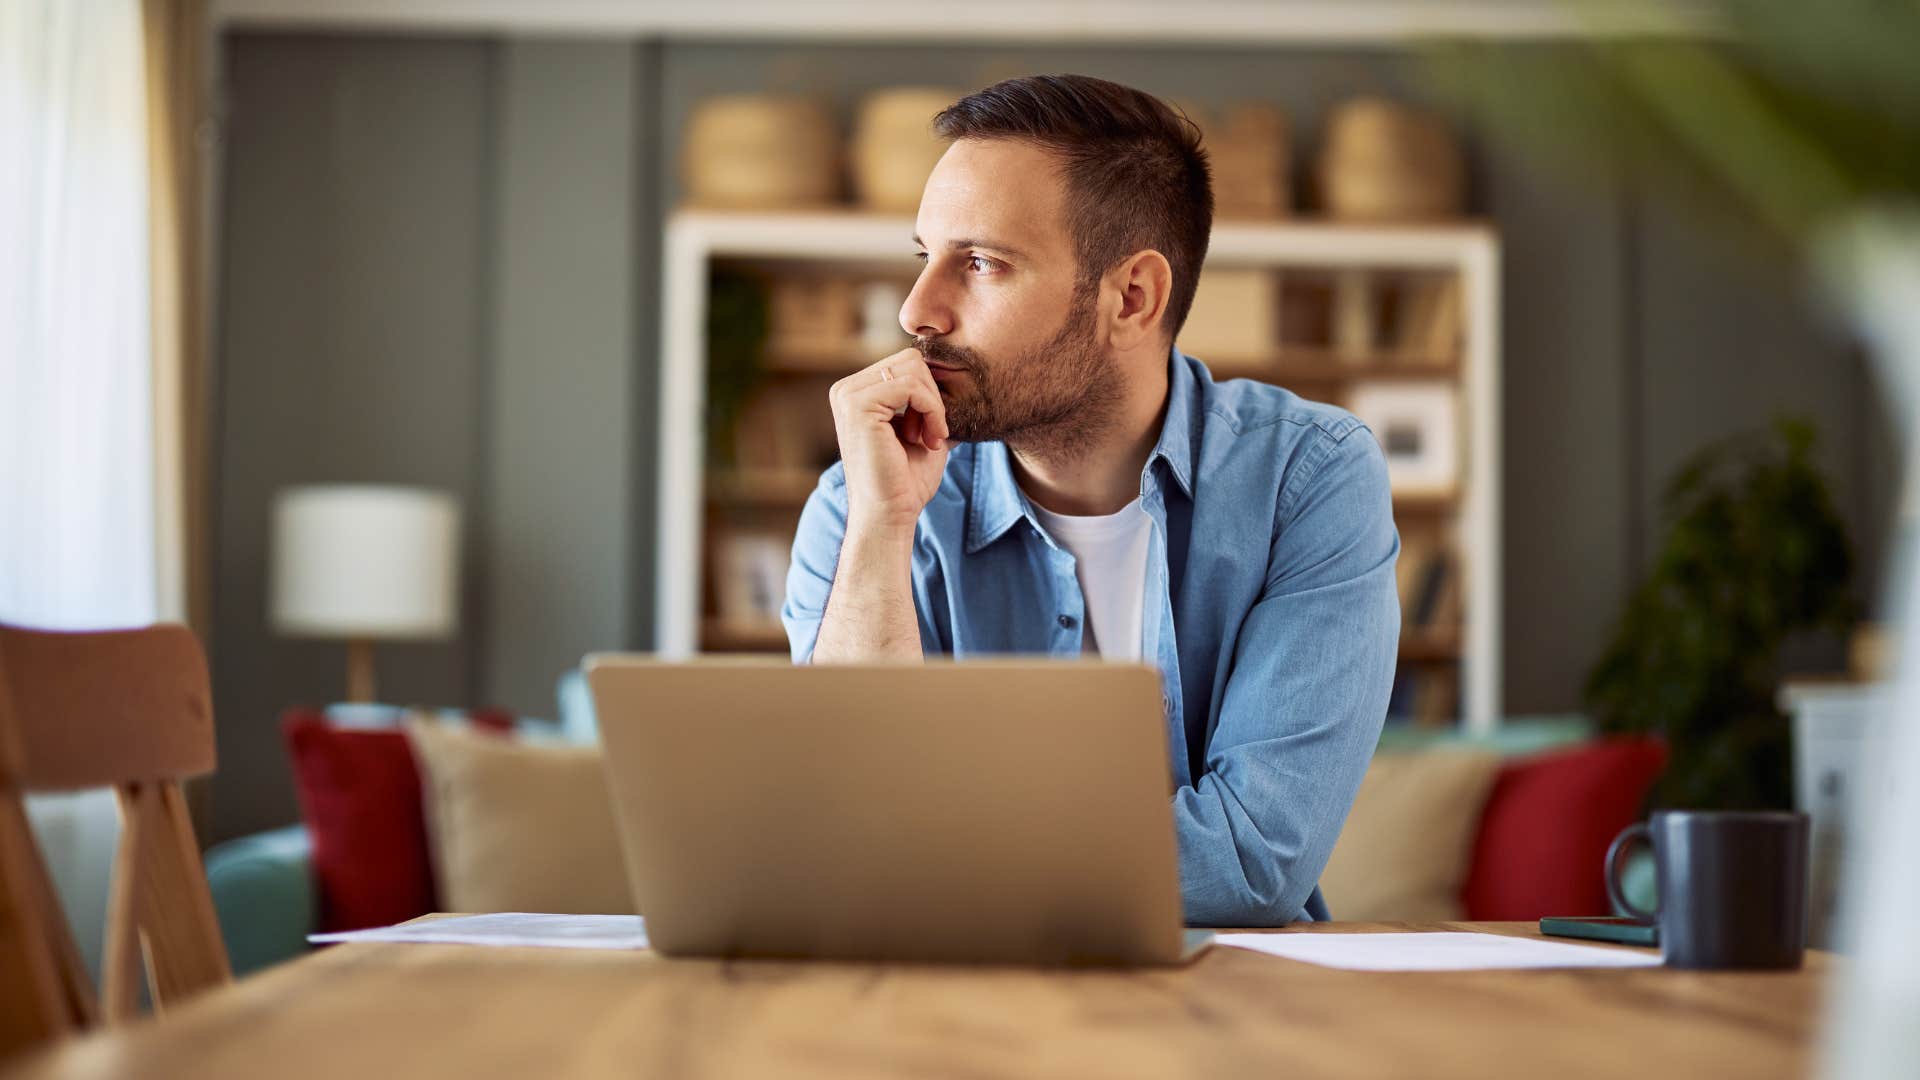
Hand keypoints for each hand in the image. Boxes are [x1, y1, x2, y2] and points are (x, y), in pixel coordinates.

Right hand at [827, 348, 950, 536]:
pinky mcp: (858, 406)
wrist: (890, 515)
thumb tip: (955, 374)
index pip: (907, 364)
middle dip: (932, 396)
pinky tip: (929, 440)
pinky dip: (931, 411)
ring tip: (928, 438)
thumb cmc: (906, 480)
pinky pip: (911, 386)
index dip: (930, 394)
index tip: (932, 431)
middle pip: (911, 360)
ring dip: (933, 406)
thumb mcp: (921, 430)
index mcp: (856, 393)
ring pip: (914, 369)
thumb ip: (928, 401)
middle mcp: (845, 389)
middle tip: (932, 434)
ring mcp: (848, 395)